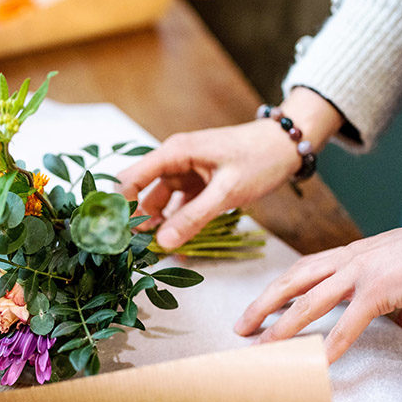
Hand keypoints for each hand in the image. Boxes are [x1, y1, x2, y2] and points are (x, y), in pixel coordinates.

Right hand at [117, 88, 342, 249]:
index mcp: (174, 152)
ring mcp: (185, 173)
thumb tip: (162, 244)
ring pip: (160, 204)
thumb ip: (194, 218)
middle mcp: (174, 161)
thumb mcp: (228, 191)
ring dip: (158, 228)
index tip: (114, 234)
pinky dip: (178, 225)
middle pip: (141, 194)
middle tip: (136, 253)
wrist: (288, 146)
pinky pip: (179, 208)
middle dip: (137, 222)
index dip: (118, 205)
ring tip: (156, 256)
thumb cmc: (260, 159)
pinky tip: (179, 248)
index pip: (129, 178)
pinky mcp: (197, 184)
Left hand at [234, 206, 401, 361]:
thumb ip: (397, 307)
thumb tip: (396, 332)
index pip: (305, 268)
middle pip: (293, 279)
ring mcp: (365, 271)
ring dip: (283, 325)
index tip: (258, 307)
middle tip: (240, 327)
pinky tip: (318, 361)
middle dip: (263, 303)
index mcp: (356, 252)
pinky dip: (333, 342)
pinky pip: (351, 320)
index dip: (278, 288)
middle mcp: (353, 257)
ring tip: (263, 346)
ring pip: (310, 299)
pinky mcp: (384, 287)